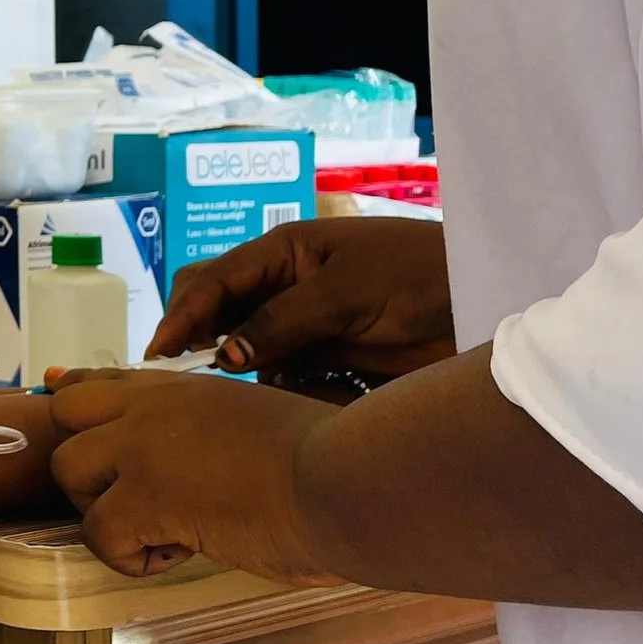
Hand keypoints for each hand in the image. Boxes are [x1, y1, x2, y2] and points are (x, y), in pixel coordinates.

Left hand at [48, 371, 342, 584]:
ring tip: (162, 531)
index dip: (76, 405)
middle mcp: (147, 410)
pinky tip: (180, 554)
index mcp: (177, 389)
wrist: (343, 479)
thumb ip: (213, 430)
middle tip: (134, 499)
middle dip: (85, 463)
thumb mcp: (255, 420)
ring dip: (104, 511)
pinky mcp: (144, 499)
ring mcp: (139, 450)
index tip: (73, 424)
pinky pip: (99, 535)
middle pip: (62, 419)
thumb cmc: (327, 457)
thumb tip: (201, 468)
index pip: (95, 380)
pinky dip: (131, 557)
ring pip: (68, 474)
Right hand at [148, 217, 453, 385]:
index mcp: (283, 253)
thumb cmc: (416, 275)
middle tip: (191, 377)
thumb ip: (283, 321)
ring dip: (249, 369)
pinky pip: (286, 375)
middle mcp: (285, 286)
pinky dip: (284, 387)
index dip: (182, 314)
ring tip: (261, 386)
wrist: (482, 298)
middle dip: (203, 340)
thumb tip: (227, 355)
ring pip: (250, 350)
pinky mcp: (328, 357)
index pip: (213, 280)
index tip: (159, 353)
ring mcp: (305, 323)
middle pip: (220, 310)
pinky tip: (303, 391)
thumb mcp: (346, 291)